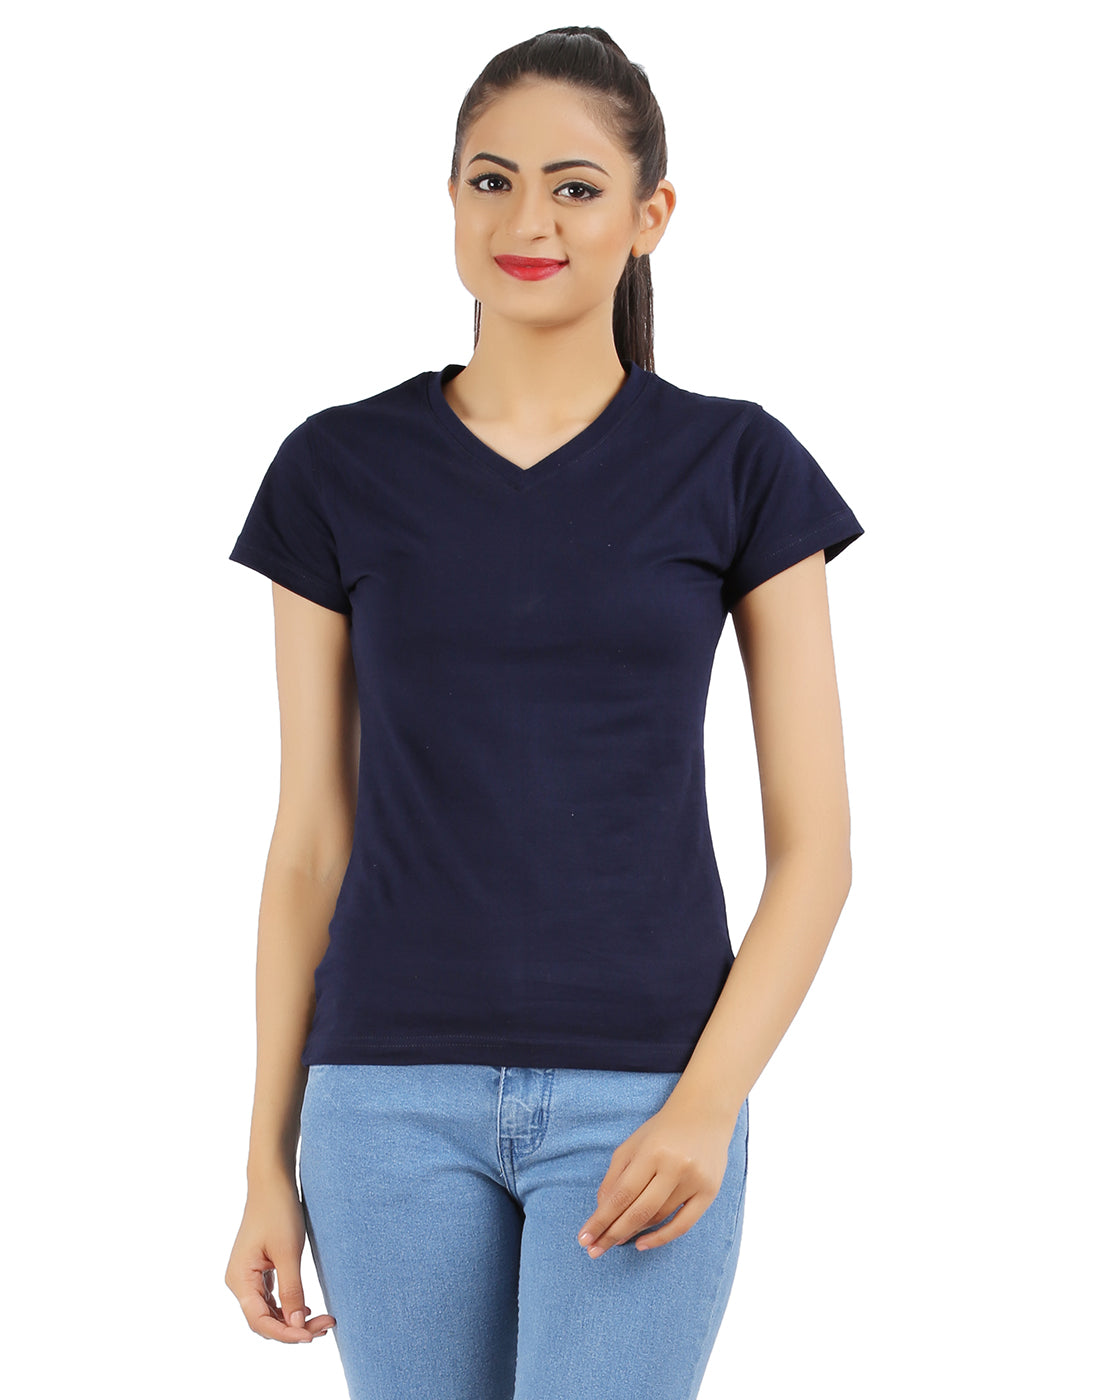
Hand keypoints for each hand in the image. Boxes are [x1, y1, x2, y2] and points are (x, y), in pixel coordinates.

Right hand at [225, 1173, 336, 1342]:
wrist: (273, 1181)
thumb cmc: (279, 1211)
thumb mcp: (288, 1252)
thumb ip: (291, 1290)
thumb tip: (297, 1326)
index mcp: (240, 1280)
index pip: (260, 1321)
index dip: (286, 1333)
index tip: (311, 1336)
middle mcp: (239, 1282)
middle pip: (265, 1320)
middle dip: (294, 1328)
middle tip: (327, 1325)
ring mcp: (248, 1276)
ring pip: (269, 1311)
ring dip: (293, 1319)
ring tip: (323, 1322)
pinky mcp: (259, 1269)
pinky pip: (271, 1298)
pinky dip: (289, 1306)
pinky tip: (307, 1309)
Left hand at [576, 1092, 736, 1257]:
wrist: (704, 1114)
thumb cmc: (661, 1131)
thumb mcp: (632, 1146)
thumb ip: (614, 1177)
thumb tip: (601, 1213)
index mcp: (652, 1151)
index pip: (621, 1194)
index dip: (601, 1219)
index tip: (584, 1238)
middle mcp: (674, 1166)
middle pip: (639, 1211)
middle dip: (612, 1233)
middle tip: (593, 1251)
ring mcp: (694, 1180)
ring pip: (658, 1217)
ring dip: (633, 1233)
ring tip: (613, 1241)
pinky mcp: (710, 1191)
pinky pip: (684, 1224)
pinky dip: (662, 1238)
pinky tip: (641, 1244)